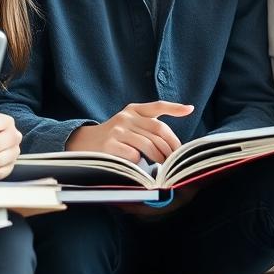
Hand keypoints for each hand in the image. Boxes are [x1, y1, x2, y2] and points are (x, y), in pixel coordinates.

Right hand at [66, 101, 193, 163]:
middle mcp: (125, 117)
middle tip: (175, 158)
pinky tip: (142, 166)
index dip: (174, 107)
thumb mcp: (129, 123)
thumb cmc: (114, 136)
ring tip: (164, 164)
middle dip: (171, 146)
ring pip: (149, 144)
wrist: (84, 143)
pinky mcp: (110, 146)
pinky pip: (134, 155)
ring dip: (160, 157)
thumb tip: (178, 127)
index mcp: (132, 110)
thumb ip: (149, 123)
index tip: (189, 109)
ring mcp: (117, 131)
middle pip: (158, 130)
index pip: (157, 106)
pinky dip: (141, 163)